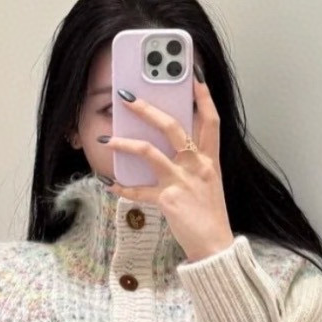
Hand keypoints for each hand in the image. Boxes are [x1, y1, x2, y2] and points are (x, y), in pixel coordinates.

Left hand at [102, 72, 234, 262]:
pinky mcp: (168, 200)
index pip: (210, 119)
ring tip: (107, 138)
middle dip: (148, 109)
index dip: (203, 97)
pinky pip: (139, 190)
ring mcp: (182, 181)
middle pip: (173, 127)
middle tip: (128, 97)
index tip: (193, 76)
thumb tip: (170, 143)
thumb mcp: (208, 180)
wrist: (214, 244)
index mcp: (210, 158)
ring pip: (149, 152)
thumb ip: (193, 160)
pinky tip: (109, 183)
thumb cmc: (209, 212)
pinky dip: (122, 187)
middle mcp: (198, 165)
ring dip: (124, 143)